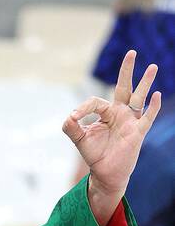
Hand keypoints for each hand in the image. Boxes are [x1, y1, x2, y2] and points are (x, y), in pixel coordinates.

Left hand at [61, 50, 160, 206]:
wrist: (106, 173)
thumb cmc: (95, 154)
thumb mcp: (80, 140)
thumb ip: (72, 128)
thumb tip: (69, 117)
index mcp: (107, 113)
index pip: (96, 102)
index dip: (84, 108)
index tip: (74, 118)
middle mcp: (120, 113)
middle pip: (124, 87)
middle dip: (127, 70)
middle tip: (131, 52)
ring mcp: (131, 121)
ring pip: (139, 98)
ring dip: (145, 83)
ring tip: (152, 66)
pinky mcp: (137, 133)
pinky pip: (146, 118)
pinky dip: (152, 107)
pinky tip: (156, 95)